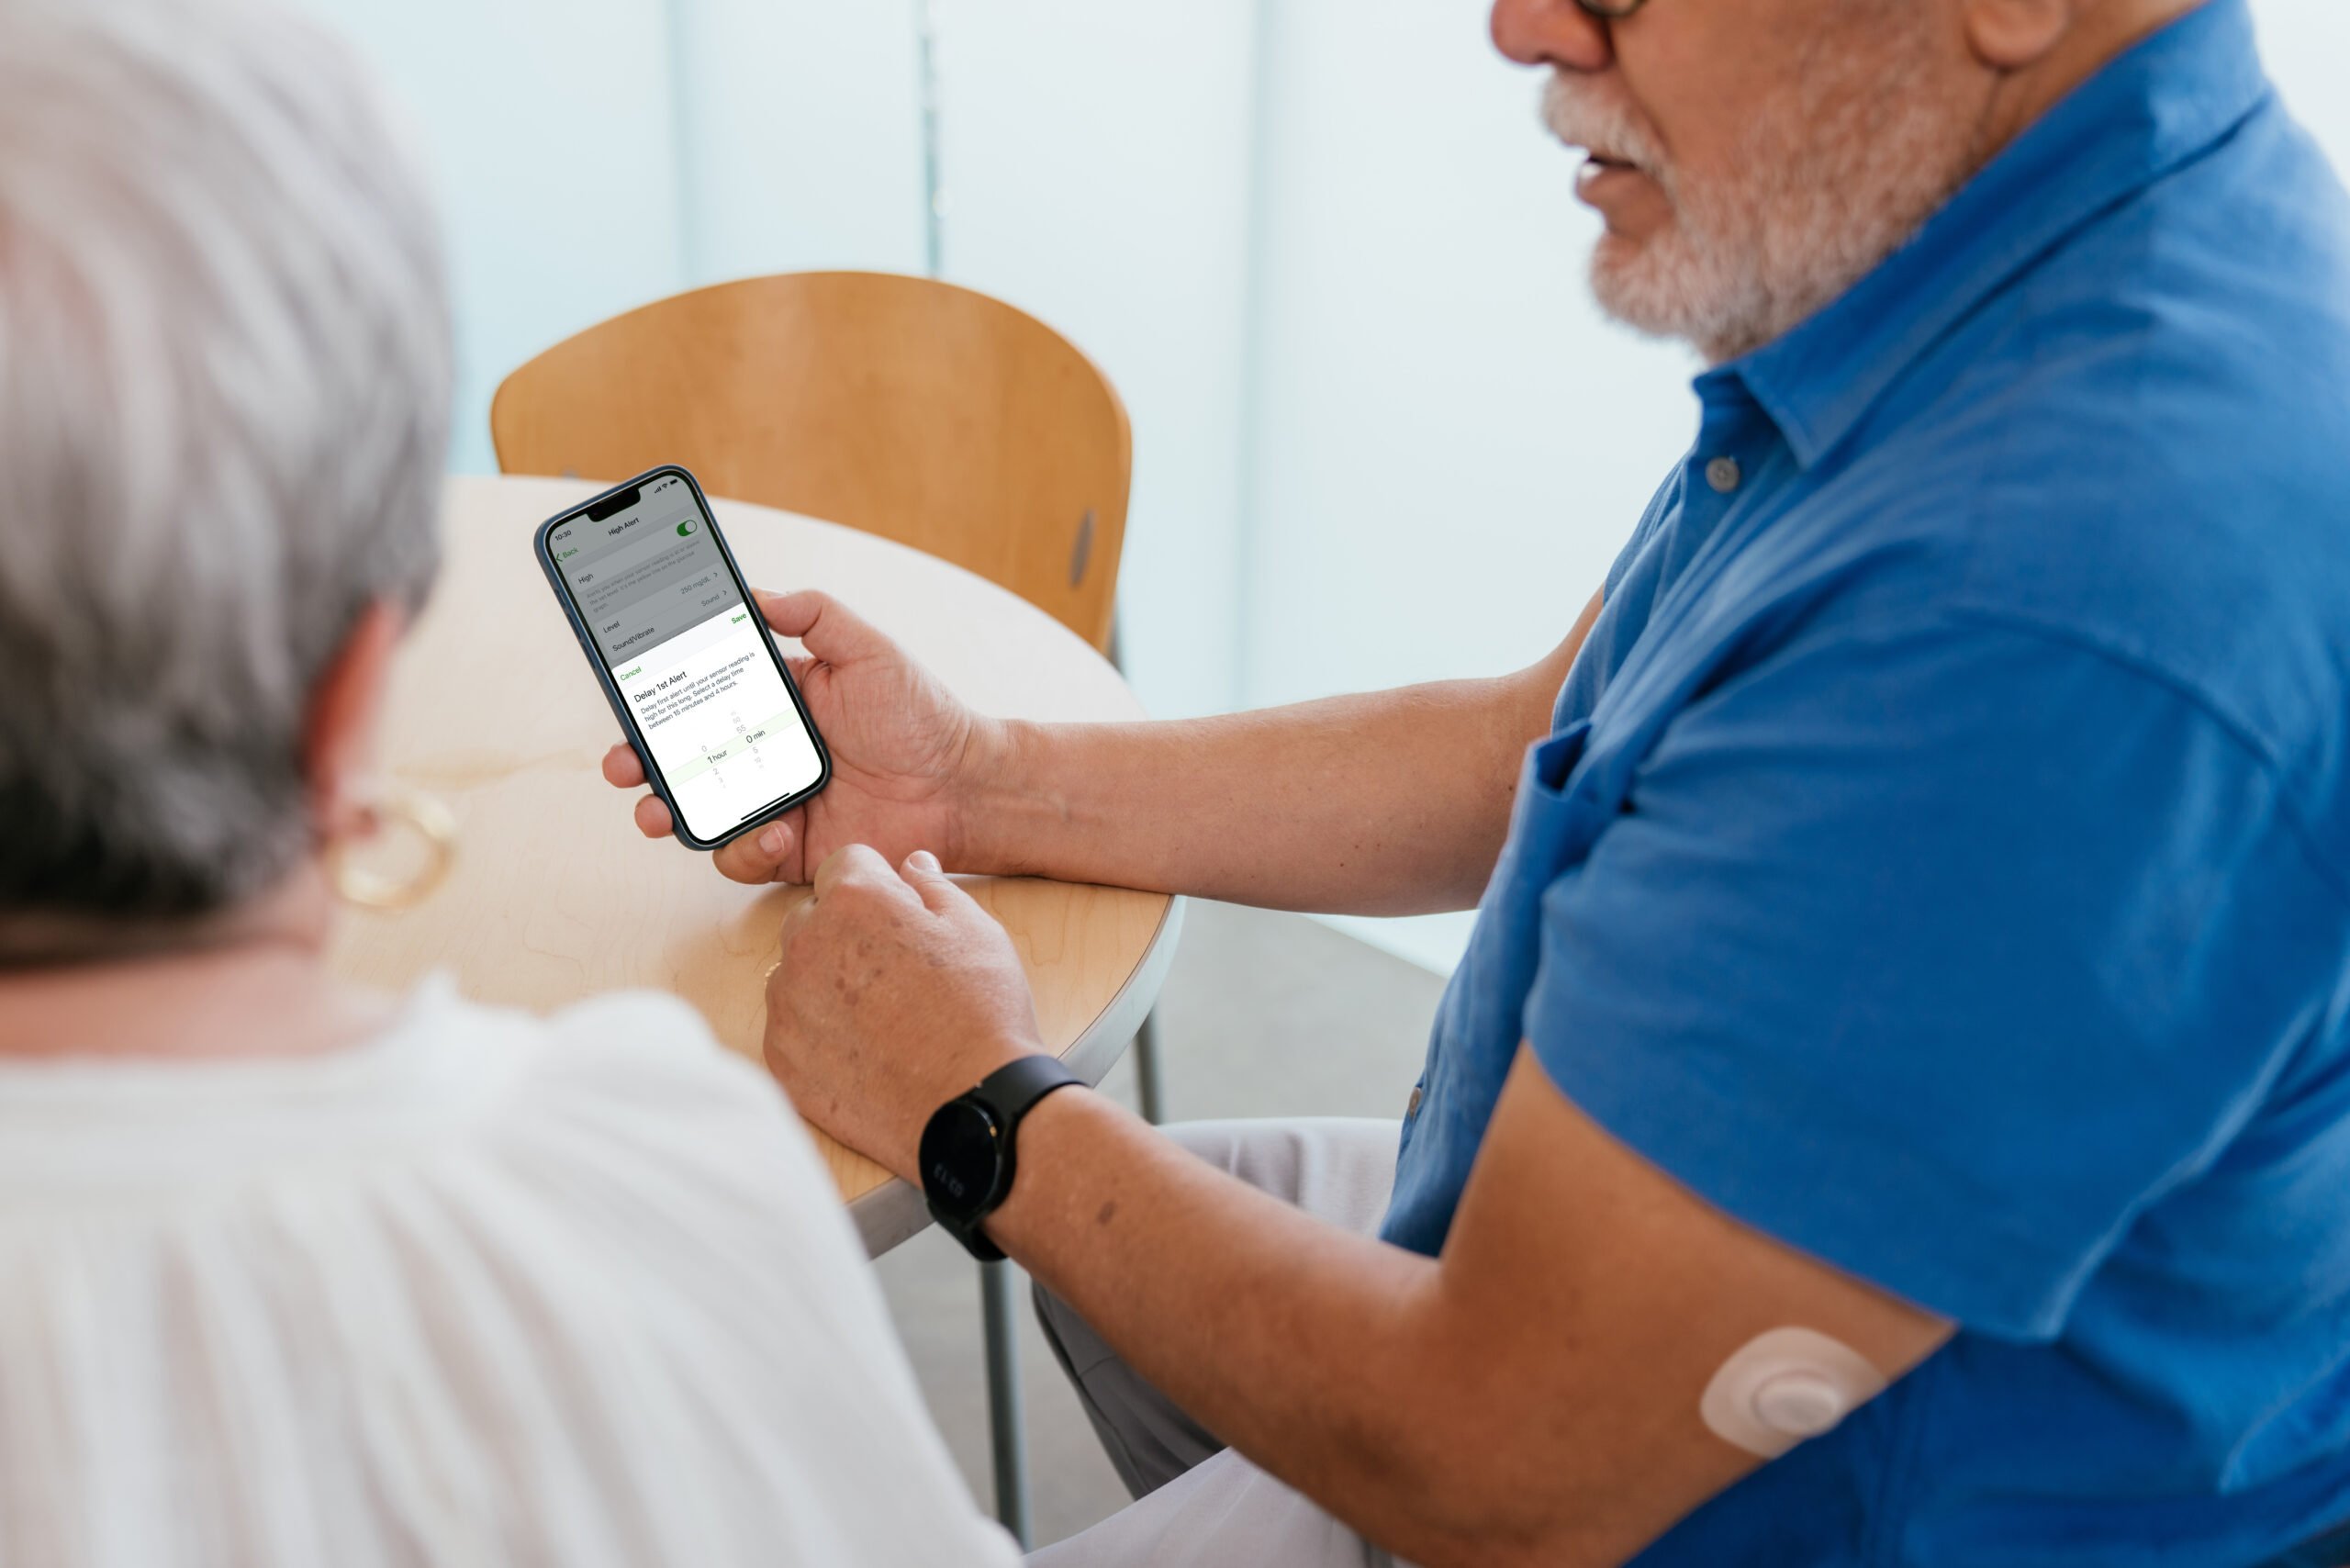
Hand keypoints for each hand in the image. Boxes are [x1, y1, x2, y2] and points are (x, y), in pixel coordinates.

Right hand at [602, 590, 1000, 883]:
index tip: (624, 694)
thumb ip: (816, 616)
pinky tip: (776, 831)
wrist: (963, 786)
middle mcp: (762, 755)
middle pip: (680, 761)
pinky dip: (748, 848)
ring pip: (699, 815)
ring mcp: (772, 805)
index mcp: (772, 704)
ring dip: (673, 814)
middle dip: (638, 764)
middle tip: (622, 764)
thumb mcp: (869, 650)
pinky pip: (746, 856)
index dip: (654, 700)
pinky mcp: (792, 850)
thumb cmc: (921, 716)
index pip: (698, 698)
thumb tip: (759, 593)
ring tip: (663, 811)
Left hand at [763, 844, 1045, 1176]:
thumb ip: (933, 887)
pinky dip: (816, 1030)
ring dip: (826, 980)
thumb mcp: (975, 929)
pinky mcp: (781, 1058)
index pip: (845, 863)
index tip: (899, 912)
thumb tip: (912, 864)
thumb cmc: (979, 1014)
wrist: (967, 1106)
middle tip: (896, 968)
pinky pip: (789, 1026)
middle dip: (846, 929)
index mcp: (854, 900)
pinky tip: (862, 1047)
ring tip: (881, 1013)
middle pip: (813, 915)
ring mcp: (787, 1005)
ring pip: (796, 971)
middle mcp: (806, 944)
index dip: (878, 883)